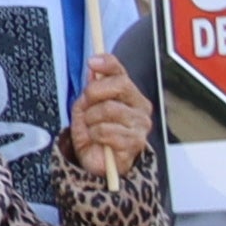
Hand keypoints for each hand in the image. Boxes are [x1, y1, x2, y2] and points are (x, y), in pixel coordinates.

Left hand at [65, 51, 154, 182]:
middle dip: (94, 93)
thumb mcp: (86, 107)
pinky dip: (94, 134)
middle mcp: (139, 107)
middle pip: (119, 84)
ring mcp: (140, 124)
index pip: (121, 72)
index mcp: (129, 94)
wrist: (96, 162)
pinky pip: (107, 130)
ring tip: (91, 128)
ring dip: (91, 119)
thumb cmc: (94, 133)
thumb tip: (94, 68)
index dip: (107, 64)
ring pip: (108, 108)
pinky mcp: (135, 142)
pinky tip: (97, 140)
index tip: (92, 62)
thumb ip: (92, 88)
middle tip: (86, 106)